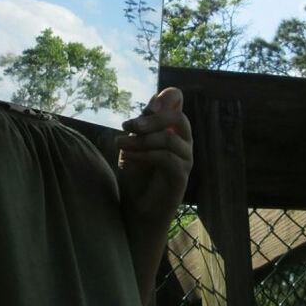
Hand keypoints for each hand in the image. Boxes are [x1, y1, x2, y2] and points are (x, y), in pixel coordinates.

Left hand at [116, 87, 192, 231]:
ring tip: (119, 145)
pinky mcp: (182, 175)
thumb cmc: (136, 175)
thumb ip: (144, 124)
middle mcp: (183, 141)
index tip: (149, 107)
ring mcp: (185, 158)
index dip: (169, 97)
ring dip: (140, 140)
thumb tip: (155, 97)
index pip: (180, 103)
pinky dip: (143, 155)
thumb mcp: (134, 144)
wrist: (137, 208)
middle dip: (152, 120)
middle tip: (127, 126)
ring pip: (169, 139)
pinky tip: (126, 158)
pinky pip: (165, 157)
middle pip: (179, 118)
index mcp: (172, 129)